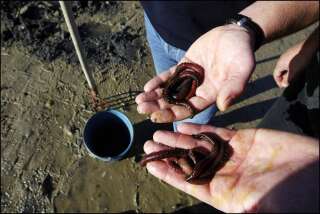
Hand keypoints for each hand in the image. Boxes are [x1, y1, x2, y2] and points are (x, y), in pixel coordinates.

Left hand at [136, 24, 255, 122]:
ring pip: (170, 91)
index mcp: (211, 95)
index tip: (155, 117)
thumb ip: (234, 87)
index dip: (172, 114)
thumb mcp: (242, 69)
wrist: (235, 34)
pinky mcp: (185, 65)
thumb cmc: (242, 53)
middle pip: (176, 102)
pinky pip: (170, 76)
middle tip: (141, 109)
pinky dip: (159, 81)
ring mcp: (191, 78)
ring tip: (139, 101)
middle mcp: (199, 90)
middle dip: (158, 107)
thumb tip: (224, 106)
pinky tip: (147, 87)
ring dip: (155, 96)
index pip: (189, 109)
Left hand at [143, 123, 317, 211]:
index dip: (168, 174)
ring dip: (179, 138)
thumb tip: (226, 206)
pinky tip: (185, 124)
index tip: (150, 165)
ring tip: (159, 132)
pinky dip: (200, 128)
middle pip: (188, 161)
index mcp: (222, 192)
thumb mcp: (263, 205)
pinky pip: (215, 132)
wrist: (315, 173)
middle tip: (149, 143)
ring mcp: (231, 155)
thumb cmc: (292, 195)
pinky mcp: (242, 139)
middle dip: (169, 152)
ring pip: (198, 145)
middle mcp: (223, 173)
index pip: (188, 183)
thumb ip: (241, 203)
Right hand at [273, 41, 310, 87]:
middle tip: (289, 82)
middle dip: (283, 77)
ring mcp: (286, 55)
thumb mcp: (293, 73)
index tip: (283, 86)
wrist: (308, 47)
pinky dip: (291, 66)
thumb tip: (284, 84)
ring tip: (294, 75)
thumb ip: (287, 80)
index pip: (275, 75)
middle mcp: (281, 59)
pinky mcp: (292, 52)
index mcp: (279, 64)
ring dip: (288, 72)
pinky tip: (297, 67)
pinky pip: (289, 62)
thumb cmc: (301, 59)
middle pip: (279, 71)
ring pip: (285, 66)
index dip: (278, 82)